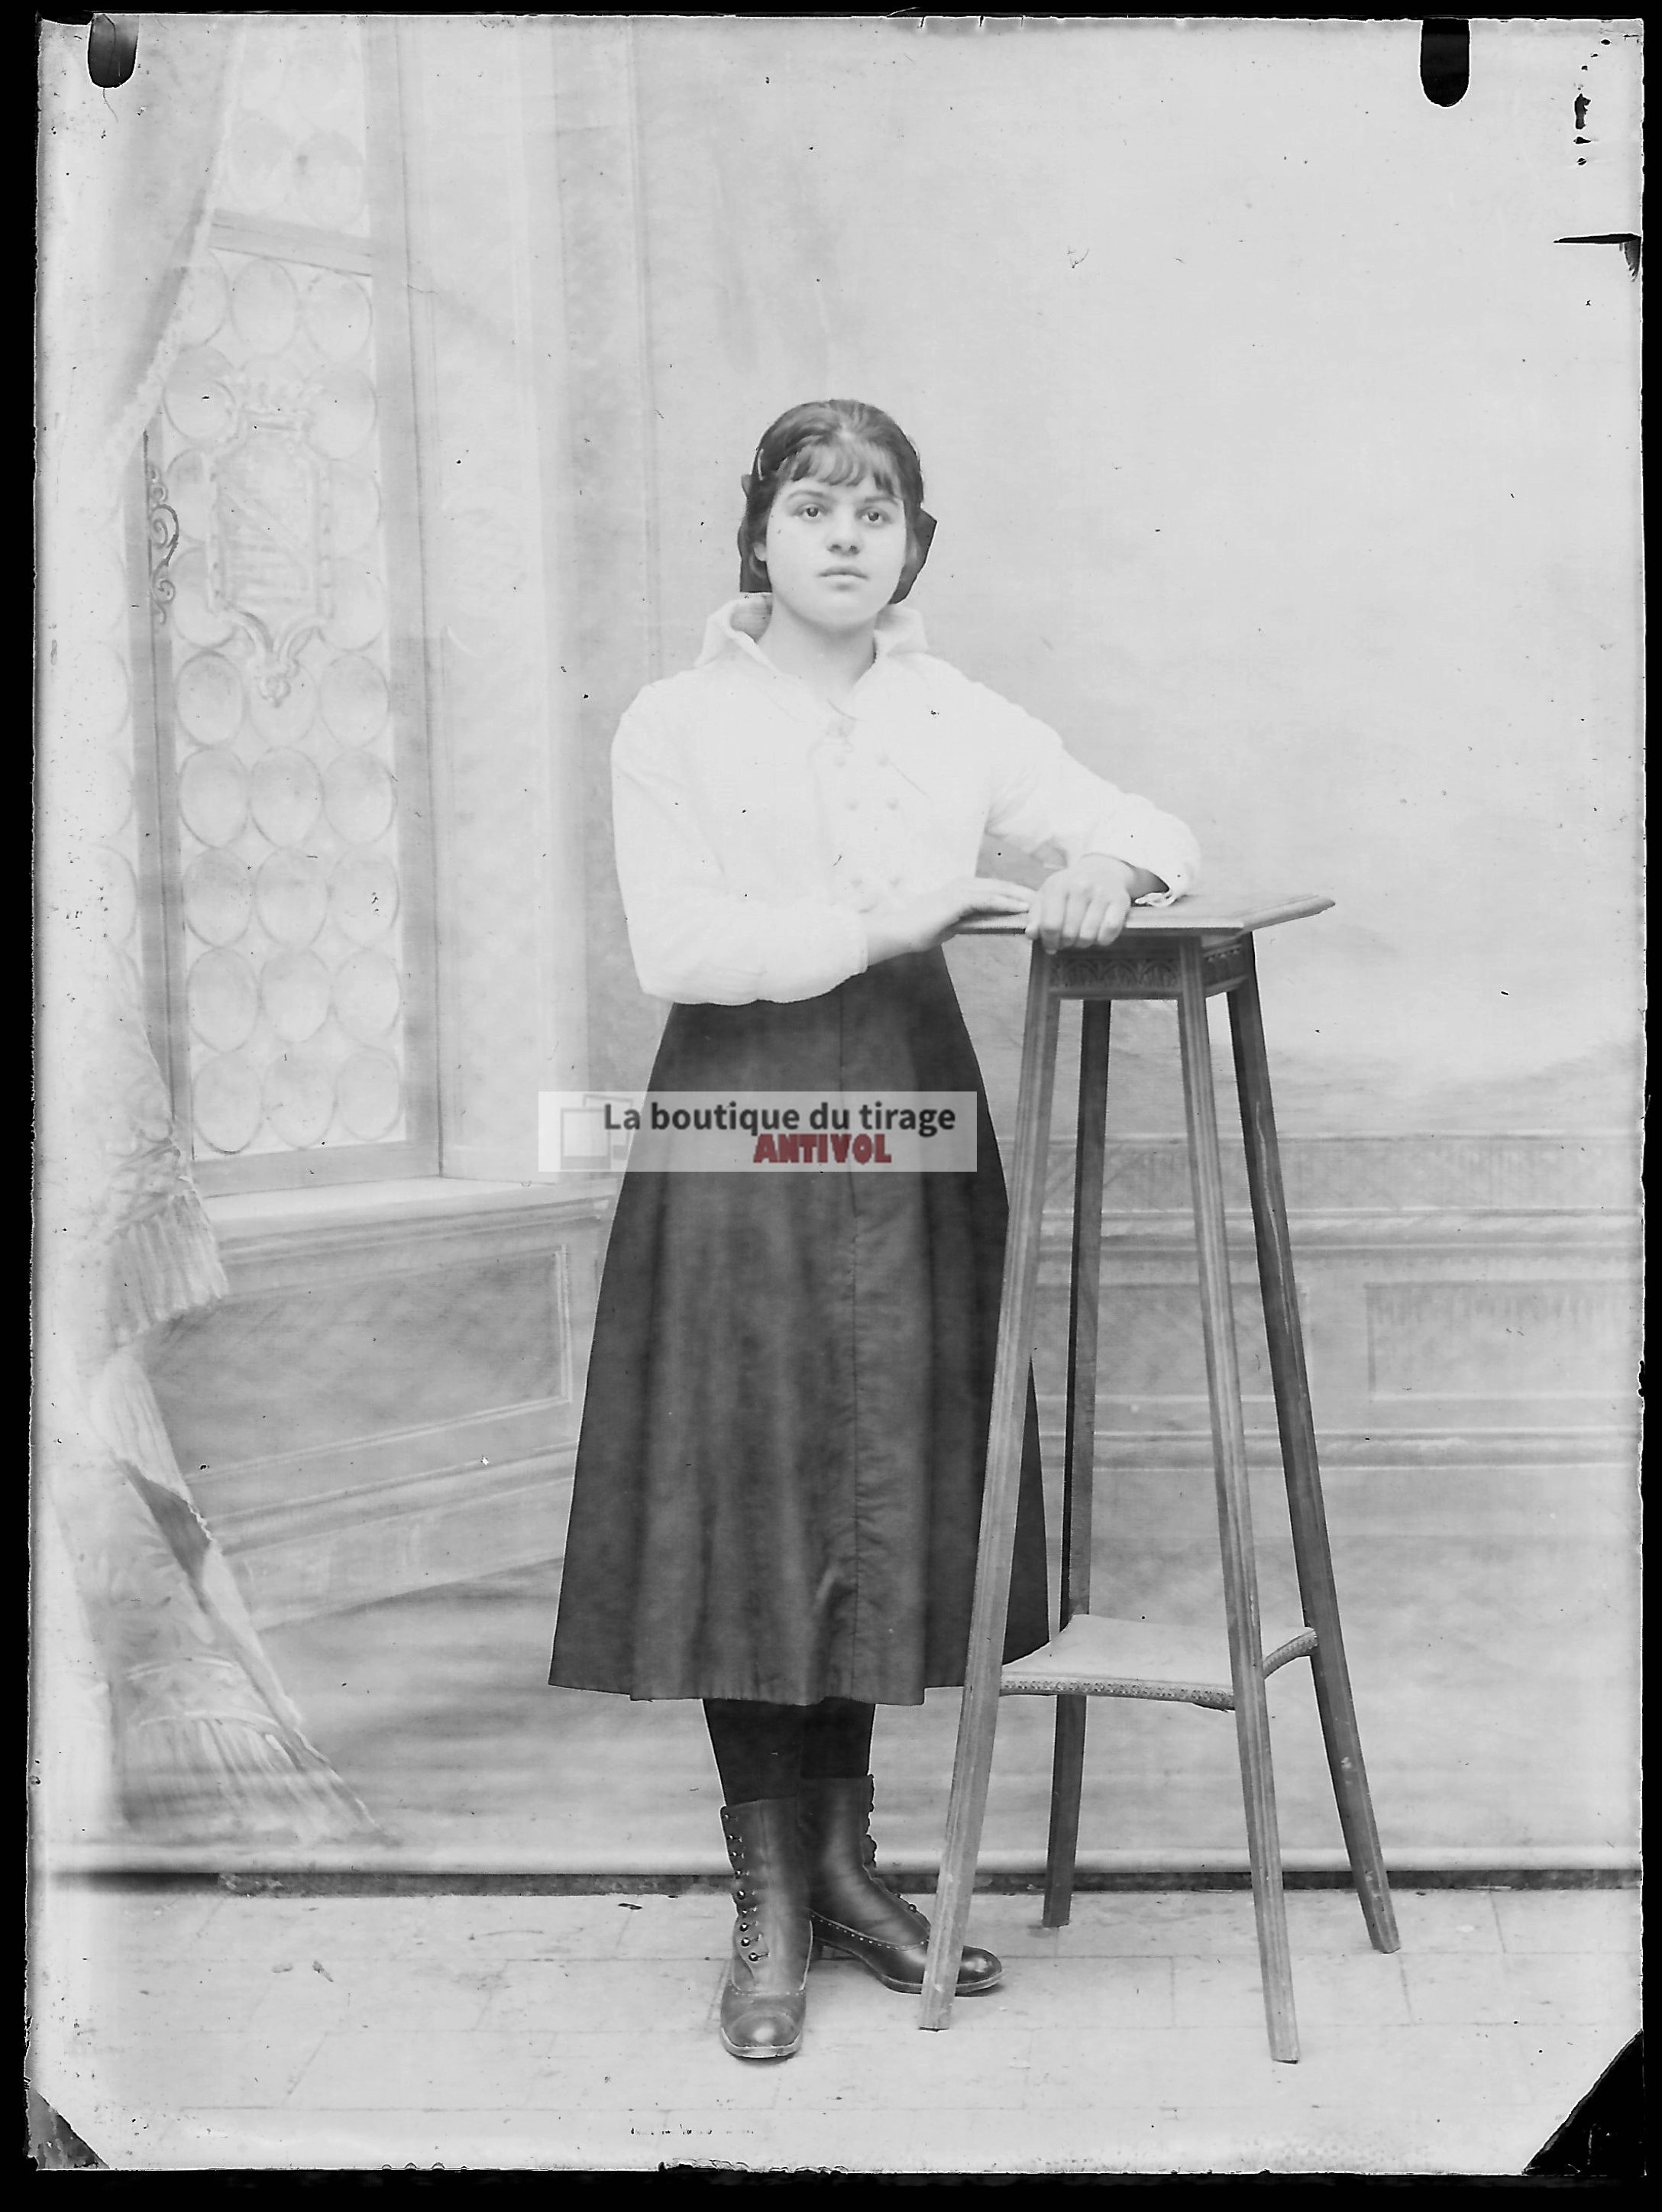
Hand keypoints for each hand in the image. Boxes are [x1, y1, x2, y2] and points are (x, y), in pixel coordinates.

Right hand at [862, 876, 1034, 965]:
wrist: (900, 932)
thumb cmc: (922, 930)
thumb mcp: (953, 924)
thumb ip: (971, 920)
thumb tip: (990, 923)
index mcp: (963, 889)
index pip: (996, 889)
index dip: (1016, 893)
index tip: (1036, 902)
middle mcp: (963, 884)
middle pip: (1001, 886)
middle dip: (1024, 892)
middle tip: (1047, 900)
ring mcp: (959, 890)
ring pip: (997, 890)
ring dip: (1020, 896)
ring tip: (1041, 903)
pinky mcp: (956, 900)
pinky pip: (987, 900)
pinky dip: (1005, 903)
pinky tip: (1020, 908)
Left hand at [1028, 855, 1152, 952]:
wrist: (1103, 870)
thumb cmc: (1070, 887)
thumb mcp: (1048, 895)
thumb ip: (1036, 915)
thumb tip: (1031, 934)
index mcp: (1058, 886)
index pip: (1050, 925)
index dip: (1049, 941)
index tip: (1051, 946)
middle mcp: (1080, 887)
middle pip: (1069, 934)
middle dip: (1066, 943)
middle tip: (1067, 940)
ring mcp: (1102, 894)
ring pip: (1088, 936)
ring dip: (1083, 943)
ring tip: (1081, 936)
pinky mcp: (1120, 901)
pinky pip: (1109, 933)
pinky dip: (1102, 939)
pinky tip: (1097, 934)